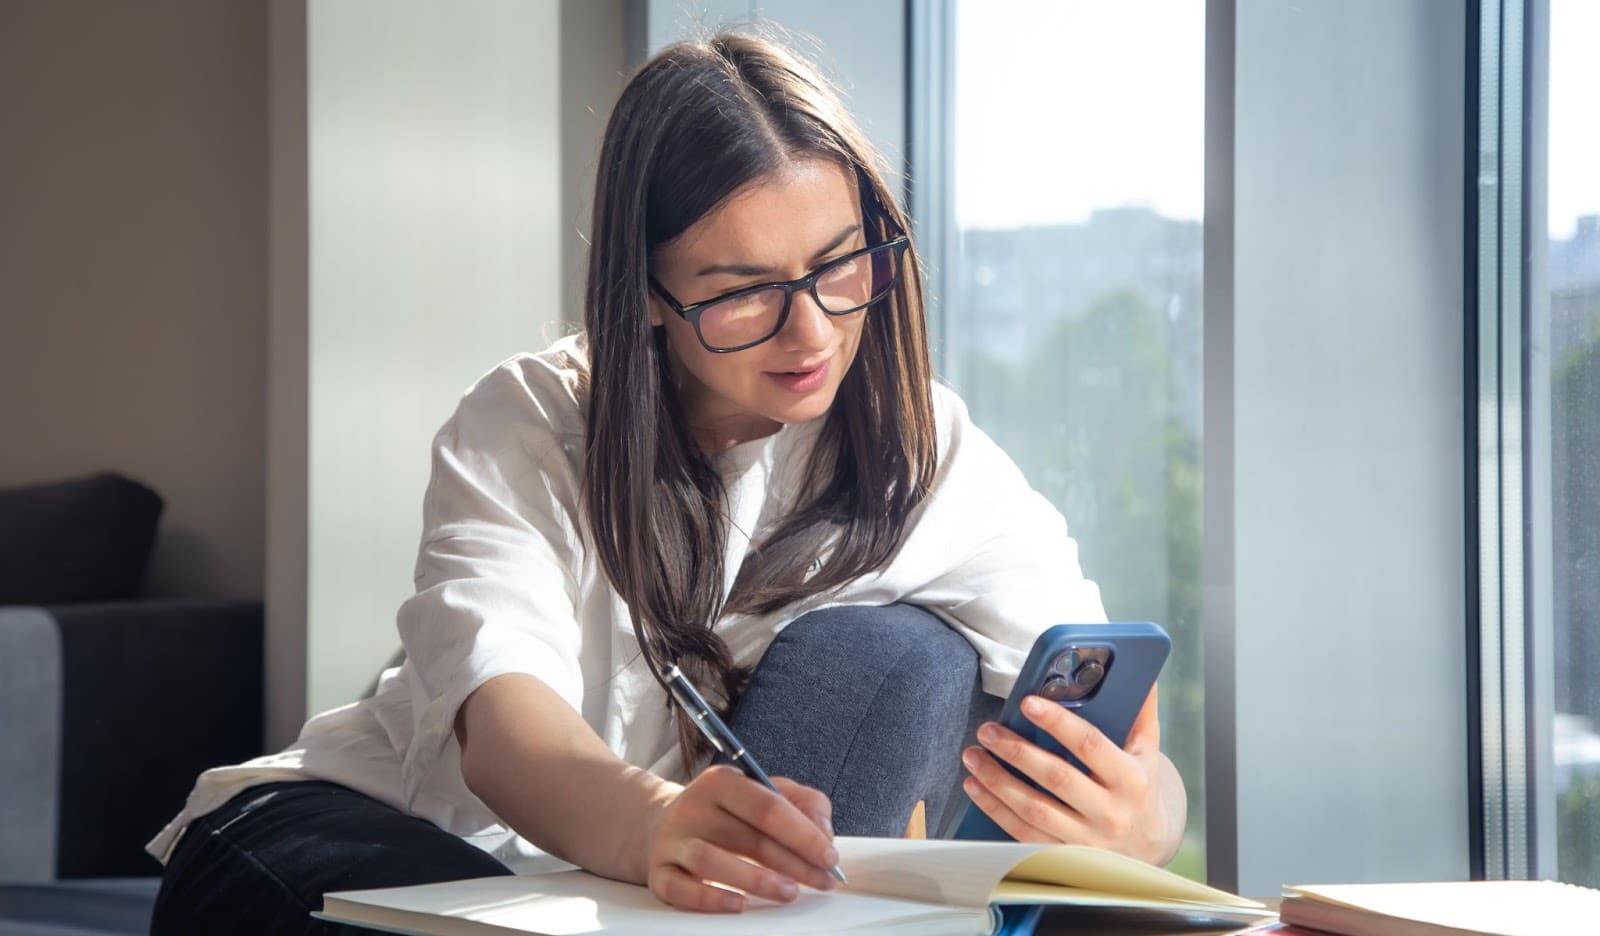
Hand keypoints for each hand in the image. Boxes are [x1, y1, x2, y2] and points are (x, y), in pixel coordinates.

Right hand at [641, 765, 840, 912]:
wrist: (665, 824)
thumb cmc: (727, 812)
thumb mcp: (763, 792)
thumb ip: (802, 803)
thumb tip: (823, 833)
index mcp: (721, 781)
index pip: (768, 806)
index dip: (803, 834)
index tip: (830, 855)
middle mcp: (693, 807)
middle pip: (748, 836)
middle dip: (794, 863)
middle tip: (822, 880)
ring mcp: (673, 840)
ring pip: (712, 861)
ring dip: (758, 881)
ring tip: (789, 893)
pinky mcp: (659, 872)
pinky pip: (682, 889)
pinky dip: (711, 899)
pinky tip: (740, 905)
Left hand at [960, 685, 1182, 864]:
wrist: (1146, 846)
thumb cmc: (1139, 786)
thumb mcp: (1147, 751)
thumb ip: (1140, 711)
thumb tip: (1141, 671)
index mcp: (1131, 779)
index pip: (1090, 744)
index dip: (1058, 722)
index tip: (1027, 702)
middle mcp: (1110, 812)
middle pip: (1057, 778)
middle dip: (1017, 751)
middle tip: (987, 729)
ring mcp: (1086, 840)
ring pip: (1034, 810)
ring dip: (997, 781)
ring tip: (972, 754)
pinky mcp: (1064, 856)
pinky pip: (1022, 834)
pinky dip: (994, 809)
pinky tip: (975, 786)